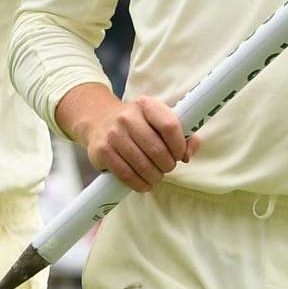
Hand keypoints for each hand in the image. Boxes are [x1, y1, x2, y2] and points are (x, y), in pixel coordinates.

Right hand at [73, 93, 198, 191]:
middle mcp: (128, 117)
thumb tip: (187, 155)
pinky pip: (126, 174)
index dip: (179, 146)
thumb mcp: (159, 121)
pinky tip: (144, 183)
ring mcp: (113, 134)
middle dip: (167, 165)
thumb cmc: (139, 125)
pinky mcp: (102, 151)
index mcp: (146, 105)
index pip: (170, 126)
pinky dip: (139, 183)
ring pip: (142, 165)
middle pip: (157, 150)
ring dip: (155, 176)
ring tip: (156, 176)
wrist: (100, 121)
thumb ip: (183, 135)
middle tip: (167, 167)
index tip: (179, 154)